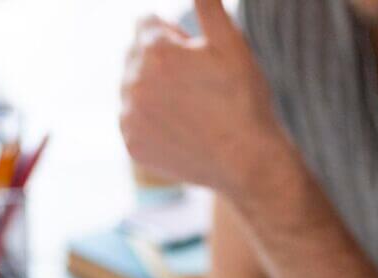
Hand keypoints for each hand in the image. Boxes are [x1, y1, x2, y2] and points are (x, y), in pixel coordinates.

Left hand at [119, 0, 289, 200]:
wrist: (247, 162)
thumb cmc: (243, 99)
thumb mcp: (230, 42)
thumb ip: (206, 4)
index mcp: (154, 50)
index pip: (146, 23)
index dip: (177, 38)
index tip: (199, 61)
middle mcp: (132, 81)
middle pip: (137, 55)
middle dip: (162, 63)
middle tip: (199, 88)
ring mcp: (129, 116)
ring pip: (132, 87)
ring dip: (153, 91)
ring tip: (190, 109)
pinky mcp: (132, 144)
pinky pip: (133, 120)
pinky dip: (151, 121)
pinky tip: (179, 128)